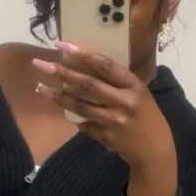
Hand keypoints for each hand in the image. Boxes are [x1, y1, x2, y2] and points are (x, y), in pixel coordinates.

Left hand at [32, 42, 177, 195]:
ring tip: (41, 87)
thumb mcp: (140, 94)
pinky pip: (84, 125)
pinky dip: (73, 117)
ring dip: (59, 96)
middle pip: (88, 85)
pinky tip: (61, 108)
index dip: (83, 54)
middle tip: (41, 64)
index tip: (63, 44)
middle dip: (62, 73)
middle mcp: (125, 102)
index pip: (106, 66)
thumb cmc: (147, 116)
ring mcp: (115, 121)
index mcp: (135, 86)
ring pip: (80, 106)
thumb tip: (86, 67)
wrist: (155, 151)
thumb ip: (118, 83)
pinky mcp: (106, 137)